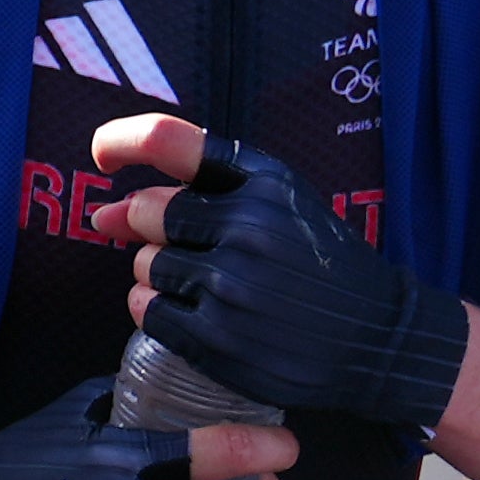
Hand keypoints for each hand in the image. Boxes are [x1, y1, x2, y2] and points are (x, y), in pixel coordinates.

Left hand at [99, 119, 476, 431]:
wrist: (377, 339)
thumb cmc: (320, 265)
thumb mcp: (284, 203)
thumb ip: (201, 192)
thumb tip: (107, 213)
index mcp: (264, 182)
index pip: (168, 141)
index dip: (122, 140)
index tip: (102, 156)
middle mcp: (247, 227)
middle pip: (147, 213)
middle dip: (153, 231)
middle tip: (193, 251)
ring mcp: (230, 285)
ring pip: (146, 267)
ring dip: (161, 276)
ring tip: (212, 287)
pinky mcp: (218, 339)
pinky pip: (149, 312)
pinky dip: (159, 312)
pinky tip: (197, 314)